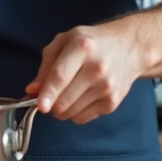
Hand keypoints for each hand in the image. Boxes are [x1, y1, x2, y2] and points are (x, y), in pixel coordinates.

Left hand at [25, 22, 147, 124]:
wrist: (129, 48)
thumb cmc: (92, 42)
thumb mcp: (65, 41)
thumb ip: (46, 65)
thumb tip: (32, 90)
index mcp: (82, 48)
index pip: (61, 76)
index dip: (48, 93)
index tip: (40, 106)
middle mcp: (97, 68)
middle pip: (64, 100)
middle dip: (51, 103)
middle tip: (50, 96)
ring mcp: (106, 88)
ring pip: (71, 112)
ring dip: (62, 109)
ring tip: (69, 92)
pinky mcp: (112, 103)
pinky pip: (82, 119)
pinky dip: (75, 113)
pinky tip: (81, 97)